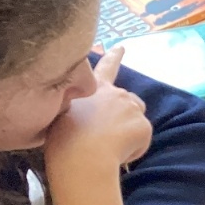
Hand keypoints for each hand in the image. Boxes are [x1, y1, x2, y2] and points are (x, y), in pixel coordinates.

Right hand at [43, 47, 151, 204]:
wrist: (82, 157)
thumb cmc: (64, 141)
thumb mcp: (61, 114)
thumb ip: (77, 107)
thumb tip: (83, 116)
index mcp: (93, 88)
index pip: (105, 67)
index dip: (113, 56)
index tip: (121, 47)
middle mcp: (115, 92)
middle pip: (127, 101)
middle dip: (123, 115)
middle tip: (112, 135)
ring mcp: (131, 107)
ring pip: (136, 119)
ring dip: (128, 130)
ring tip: (109, 147)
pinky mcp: (144, 125)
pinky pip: (142, 139)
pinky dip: (133, 149)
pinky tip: (117, 156)